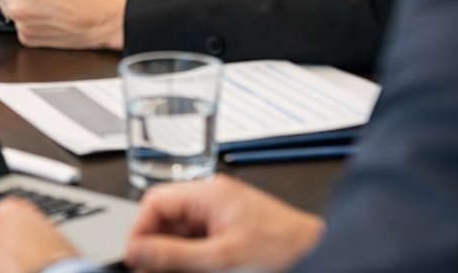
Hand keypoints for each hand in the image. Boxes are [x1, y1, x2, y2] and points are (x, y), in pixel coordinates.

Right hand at [124, 176, 322, 272]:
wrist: (322, 255)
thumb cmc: (284, 251)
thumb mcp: (221, 258)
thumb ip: (174, 255)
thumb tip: (136, 252)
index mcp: (208, 192)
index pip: (155, 202)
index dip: (140, 231)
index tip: (135, 258)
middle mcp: (214, 195)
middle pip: (167, 215)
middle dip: (157, 244)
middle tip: (154, 270)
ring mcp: (224, 209)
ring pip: (182, 228)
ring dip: (175, 252)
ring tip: (180, 271)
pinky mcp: (233, 224)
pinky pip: (200, 236)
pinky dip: (193, 253)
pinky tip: (199, 268)